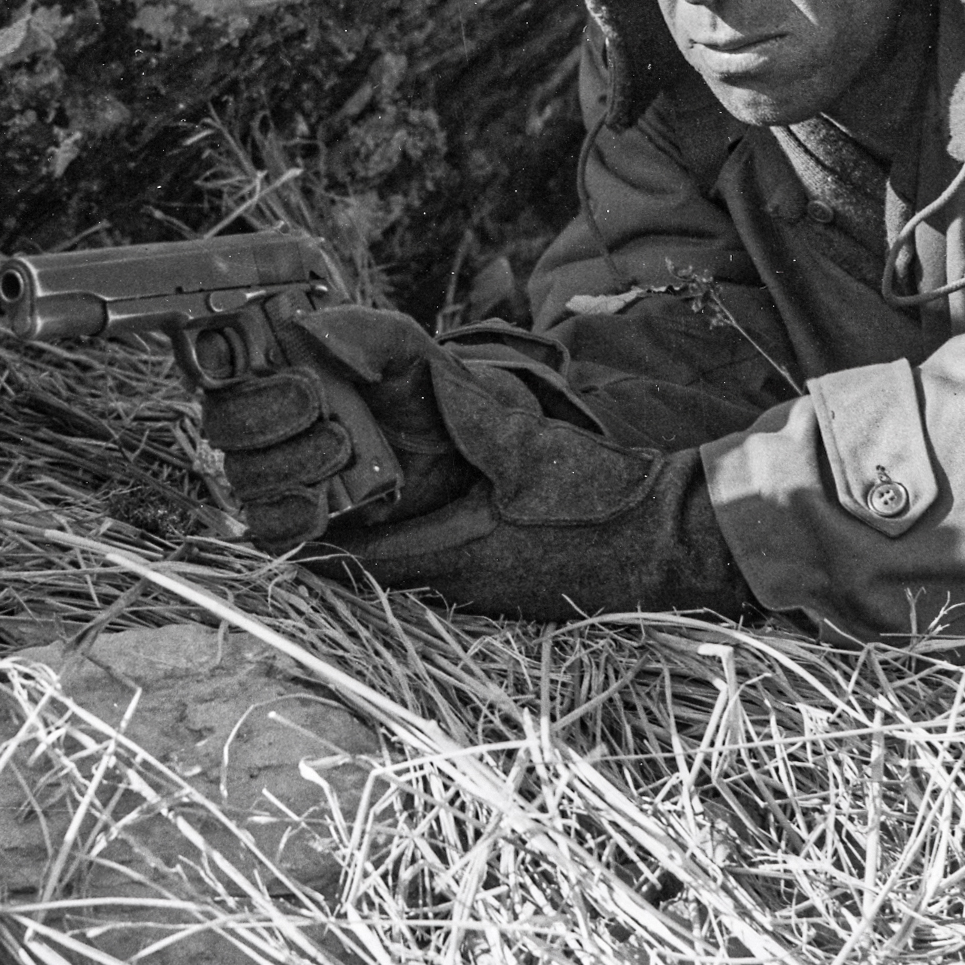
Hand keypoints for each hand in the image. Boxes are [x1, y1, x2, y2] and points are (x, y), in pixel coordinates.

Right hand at [196, 308, 473, 547]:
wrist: (457, 455)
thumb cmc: (419, 392)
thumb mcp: (402, 347)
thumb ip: (361, 331)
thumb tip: (306, 327)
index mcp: (274, 369)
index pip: (215, 367)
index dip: (224, 369)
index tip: (273, 370)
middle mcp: (264, 419)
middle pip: (225, 425)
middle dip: (271, 417)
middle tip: (324, 413)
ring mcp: (275, 471)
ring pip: (246, 475)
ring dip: (293, 463)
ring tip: (343, 449)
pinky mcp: (294, 518)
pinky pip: (268, 525)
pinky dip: (290, 514)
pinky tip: (319, 501)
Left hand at [316, 362, 752, 621]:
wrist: (675, 541)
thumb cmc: (604, 500)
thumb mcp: (534, 448)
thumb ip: (473, 412)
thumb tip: (421, 370)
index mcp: (457, 556)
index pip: (359, 562)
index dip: (317, 537)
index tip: (288, 508)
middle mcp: (463, 586)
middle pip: (379, 570)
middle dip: (346, 535)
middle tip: (318, 491)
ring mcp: (490, 593)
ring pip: (412, 571)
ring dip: (385, 538)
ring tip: (361, 493)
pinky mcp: (514, 588)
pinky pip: (448, 569)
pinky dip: (424, 540)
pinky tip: (429, 506)